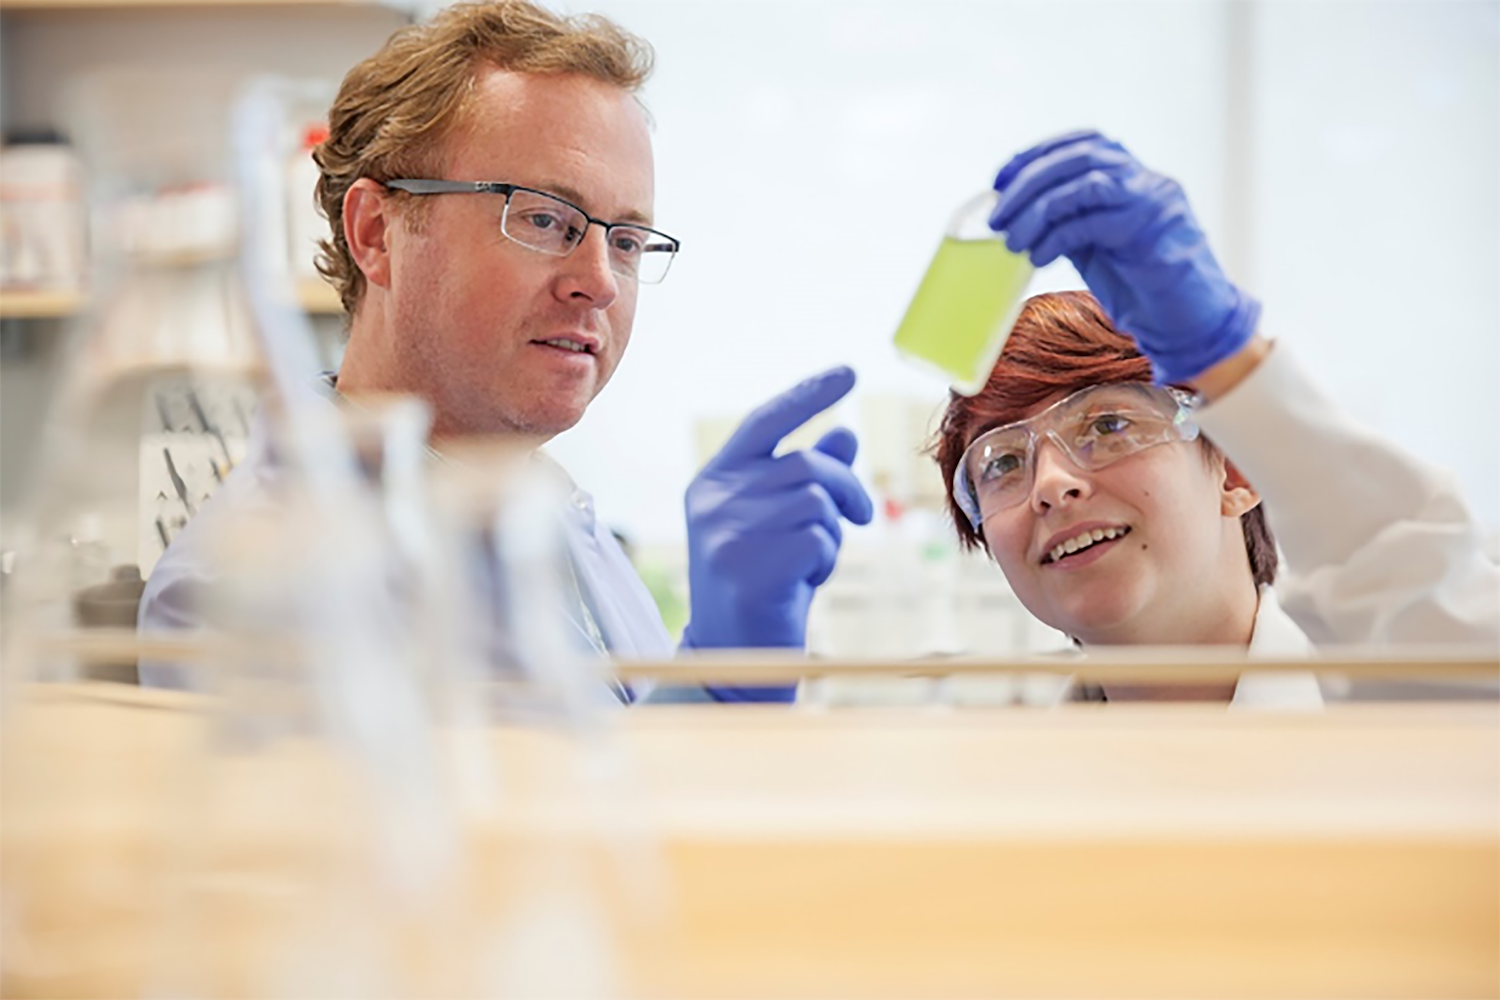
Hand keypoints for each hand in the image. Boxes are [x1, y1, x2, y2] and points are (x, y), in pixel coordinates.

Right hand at [682, 366, 873, 650]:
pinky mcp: (749, 563)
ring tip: (812, 559)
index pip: (764, 422)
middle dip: (846, 488)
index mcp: (714, 480)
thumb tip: (845, 433)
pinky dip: (825, 557)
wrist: (732, 656)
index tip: (848, 373)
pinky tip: (803, 580)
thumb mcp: (780, 523)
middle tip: (857, 517)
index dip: (808, 395)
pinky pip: (818, 537)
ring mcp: (728, 530)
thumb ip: (805, 478)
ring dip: (832, 530)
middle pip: (807, 464)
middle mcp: (714, 499)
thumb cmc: (760, 584)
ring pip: (817, 499)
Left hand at [989, 130, 1259, 384]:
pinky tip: (1037, 256)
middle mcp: (1147, 180)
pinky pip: (1091, 223)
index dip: (1038, 153)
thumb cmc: (1142, 286)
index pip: (1084, 142)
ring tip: (1011, 240)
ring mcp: (1153, 202)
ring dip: (1037, 210)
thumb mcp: (1098, 243)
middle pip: (1079, 159)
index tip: (1000, 177)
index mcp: (1136, 176)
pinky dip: (1056, 237)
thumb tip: (1016, 212)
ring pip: (1084, 185)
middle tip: (997, 217)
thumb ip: (1070, 219)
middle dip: (1028, 183)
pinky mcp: (1149, 233)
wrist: (1191, 323)